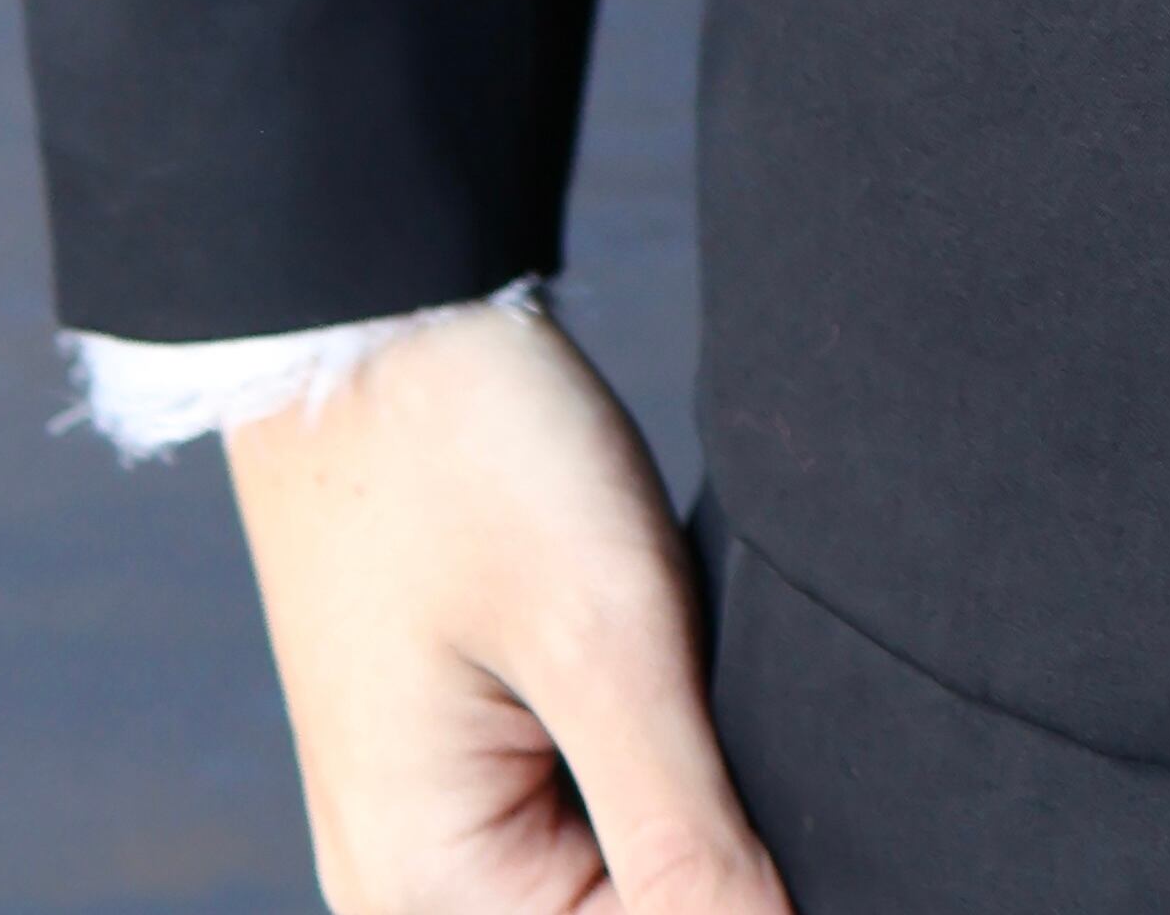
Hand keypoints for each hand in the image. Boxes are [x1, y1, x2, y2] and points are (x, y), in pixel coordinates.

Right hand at [224, 298, 790, 914]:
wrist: (368, 312)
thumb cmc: (468, 457)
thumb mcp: (605, 639)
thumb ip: (686, 838)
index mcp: (428, 892)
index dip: (757, 888)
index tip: (802, 782)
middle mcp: (404, 889)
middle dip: (710, 847)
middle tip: (724, 694)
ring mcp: (421, 825)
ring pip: (600, 876)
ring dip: (678, 807)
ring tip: (692, 668)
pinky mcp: (448, 758)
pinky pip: (567, 818)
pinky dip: (635, 760)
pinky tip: (667, 670)